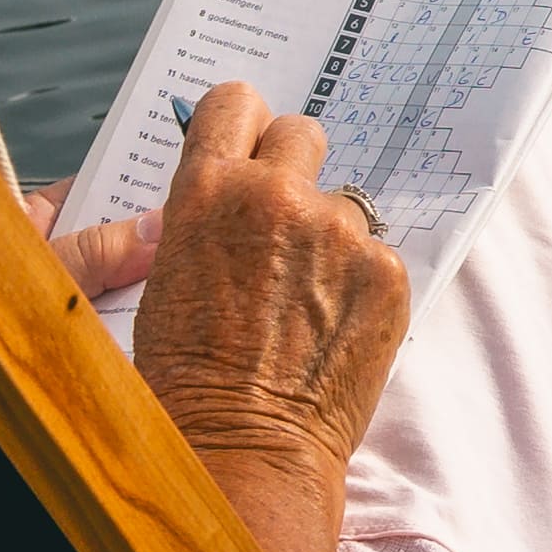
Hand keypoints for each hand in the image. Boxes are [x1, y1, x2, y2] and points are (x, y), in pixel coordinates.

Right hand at [125, 82, 414, 498]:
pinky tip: (330, 327)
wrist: (243, 448)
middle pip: (302, 133)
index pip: (234, 103)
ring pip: (342, 204)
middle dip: (292, 168)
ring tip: (300, 300)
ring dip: (327, 237)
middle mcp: (276, 196)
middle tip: (281, 221)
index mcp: (208, 191)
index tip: (248, 137)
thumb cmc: (189, 379)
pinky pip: (375, 254)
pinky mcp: (386, 270)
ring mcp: (338, 232)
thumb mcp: (165, 278)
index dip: (242, 121)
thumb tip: (225, 186)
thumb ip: (203, 216)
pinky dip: (359, 283)